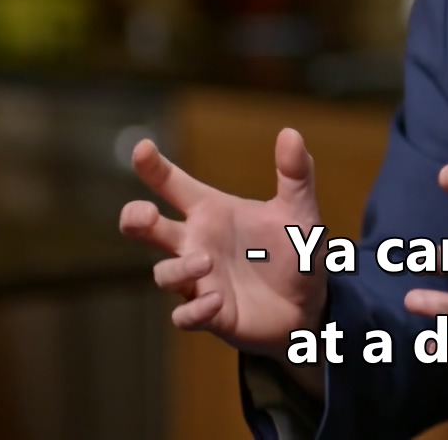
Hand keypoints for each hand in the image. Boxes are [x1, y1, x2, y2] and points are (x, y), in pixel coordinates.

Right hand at [119, 128, 326, 357]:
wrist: (311, 306)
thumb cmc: (296, 253)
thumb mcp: (300, 211)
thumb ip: (296, 174)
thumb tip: (291, 132)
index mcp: (212, 213)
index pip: (173, 186)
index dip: (154, 168)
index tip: (142, 149)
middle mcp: (198, 244)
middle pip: (148, 229)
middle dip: (136, 219)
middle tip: (142, 216)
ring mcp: (200, 281)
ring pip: (164, 274)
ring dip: (179, 268)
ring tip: (206, 260)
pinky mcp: (211, 315)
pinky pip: (186, 316)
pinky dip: (195, 310)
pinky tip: (216, 301)